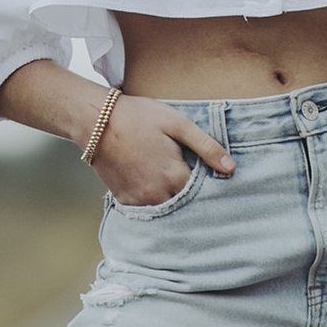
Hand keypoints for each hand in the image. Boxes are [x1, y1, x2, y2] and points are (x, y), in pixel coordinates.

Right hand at [89, 93, 234, 205]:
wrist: (95, 121)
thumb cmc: (139, 117)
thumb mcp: (177, 124)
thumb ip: (206, 147)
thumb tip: (231, 168)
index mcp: (174, 177)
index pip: (203, 193)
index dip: (208, 183)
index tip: (208, 174)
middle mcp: (157, 195)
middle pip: (185, 204)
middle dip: (192, 195)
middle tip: (188, 176)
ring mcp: (139, 200)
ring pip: (166, 209)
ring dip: (173, 199)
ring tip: (170, 179)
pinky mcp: (124, 200)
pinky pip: (146, 208)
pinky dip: (153, 200)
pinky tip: (153, 182)